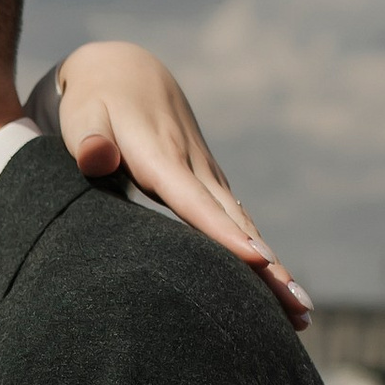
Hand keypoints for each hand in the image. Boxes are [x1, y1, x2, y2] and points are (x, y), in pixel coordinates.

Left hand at [54, 42, 310, 329]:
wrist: (124, 71)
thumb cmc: (94, 102)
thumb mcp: (83, 114)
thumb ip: (88, 140)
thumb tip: (95, 157)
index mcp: (162, 157)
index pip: (196, 203)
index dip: (226, 234)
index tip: (259, 261)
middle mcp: (195, 168)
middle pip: (236, 224)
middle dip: (269, 268)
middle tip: (298, 311)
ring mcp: (207, 175)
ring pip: (244, 226)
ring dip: (275, 269)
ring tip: (300, 313)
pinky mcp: (209, 182)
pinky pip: (237, 222)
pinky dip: (260, 254)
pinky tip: (277, 285)